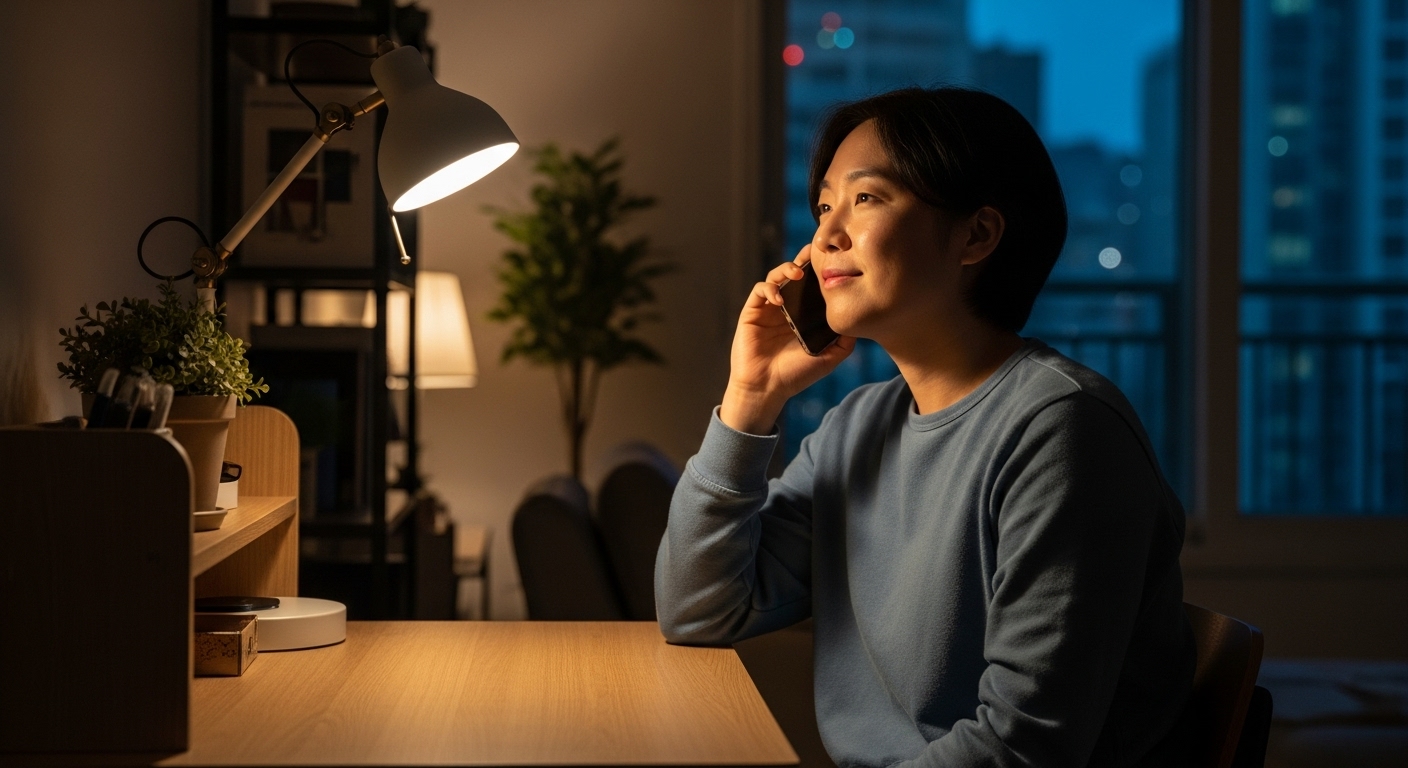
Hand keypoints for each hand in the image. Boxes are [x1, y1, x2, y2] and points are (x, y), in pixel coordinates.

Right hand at [720, 245, 855, 433]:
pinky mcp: (752, 312)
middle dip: (803, 260)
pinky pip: (760, 290)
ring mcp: (769, 308)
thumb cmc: (796, 375)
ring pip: (776, 276)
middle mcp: (787, 307)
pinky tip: (779, 299)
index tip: (832, 259)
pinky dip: (770, 289)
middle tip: (813, 252)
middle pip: (794, 274)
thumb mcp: (828, 357)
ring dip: (786, 269)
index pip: (813, 285)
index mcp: (804, 314)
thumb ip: (845, 341)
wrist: (767, 388)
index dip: (820, 270)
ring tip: (797, 273)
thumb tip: (859, 321)